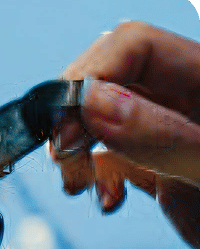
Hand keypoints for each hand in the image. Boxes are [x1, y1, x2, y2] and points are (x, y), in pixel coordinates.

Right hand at [51, 22, 199, 248]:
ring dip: (78, 152)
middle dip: (75, 116)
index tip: (68, 123)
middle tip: (64, 151)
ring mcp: (172, 136)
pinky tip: (108, 200)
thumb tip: (95, 104)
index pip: (133, 48)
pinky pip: (115, 162)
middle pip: (109, 80)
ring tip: (76, 181)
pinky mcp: (163, 170)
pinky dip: (98, 181)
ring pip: (103, 123)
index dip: (92, 78)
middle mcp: (186, 102)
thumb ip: (161, 135)